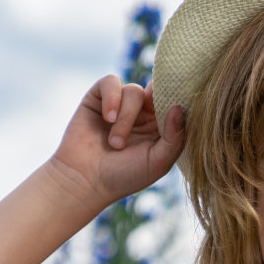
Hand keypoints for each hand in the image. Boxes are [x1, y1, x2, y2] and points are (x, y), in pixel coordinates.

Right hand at [48, 75, 185, 204]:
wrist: (84, 181)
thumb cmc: (124, 176)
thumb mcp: (158, 162)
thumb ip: (174, 138)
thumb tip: (179, 107)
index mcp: (160, 126)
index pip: (174, 102)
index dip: (177, 99)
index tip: (177, 106)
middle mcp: (142, 113)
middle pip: (156, 92)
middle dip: (152, 106)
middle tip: (147, 124)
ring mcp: (120, 104)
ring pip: (134, 91)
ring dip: (126, 117)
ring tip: (115, 143)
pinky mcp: (98, 97)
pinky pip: (111, 82)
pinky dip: (112, 98)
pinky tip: (108, 119)